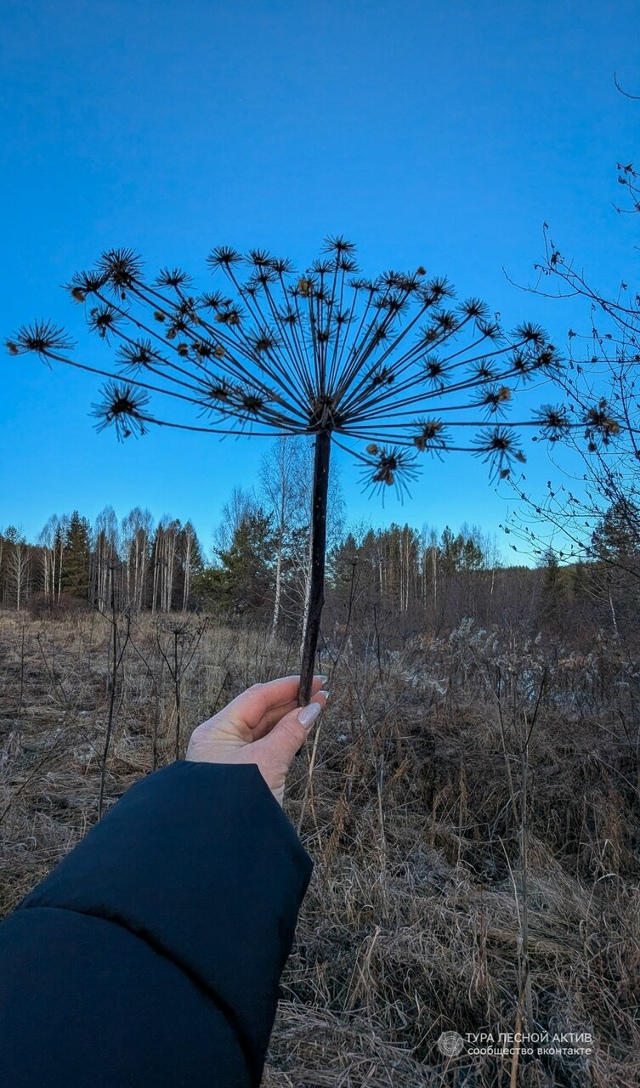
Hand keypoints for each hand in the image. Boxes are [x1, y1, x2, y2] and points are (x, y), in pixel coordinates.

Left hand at [185, 675, 327, 804]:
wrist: (221, 850)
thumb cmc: (236, 802)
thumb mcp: (268, 762)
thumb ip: (290, 732)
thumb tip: (312, 709)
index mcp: (217, 730)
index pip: (256, 697)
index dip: (287, 686)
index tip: (315, 680)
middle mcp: (219, 740)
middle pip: (258, 711)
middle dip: (291, 702)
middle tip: (321, 694)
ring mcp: (227, 758)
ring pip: (261, 731)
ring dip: (288, 720)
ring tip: (316, 710)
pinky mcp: (237, 776)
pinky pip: (261, 749)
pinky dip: (281, 739)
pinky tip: (299, 733)